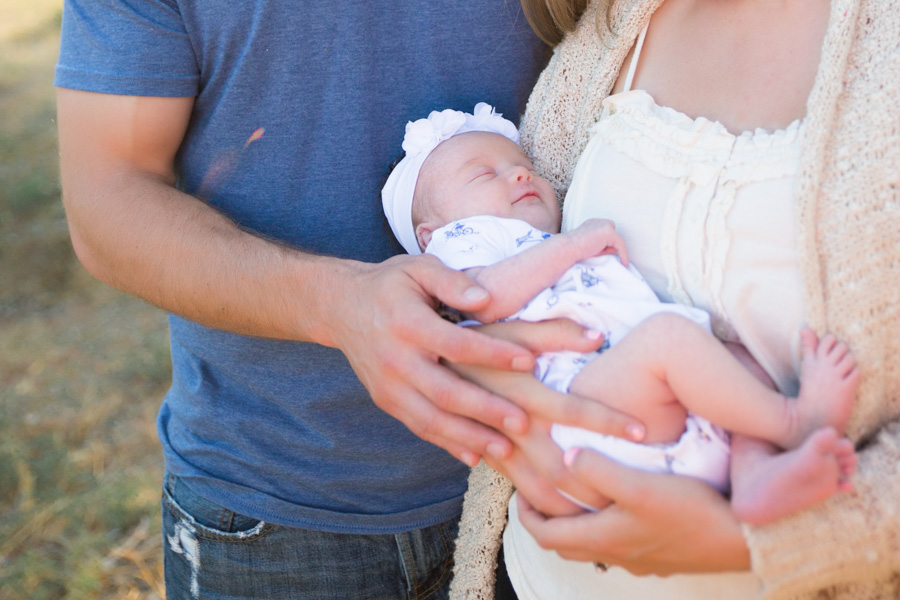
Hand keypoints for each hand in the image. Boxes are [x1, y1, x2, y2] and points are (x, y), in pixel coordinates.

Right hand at [325, 253, 538, 465]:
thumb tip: (486, 300)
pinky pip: (419, 427)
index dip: (493, 355)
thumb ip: (452, 281)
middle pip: (445, 392)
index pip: (456, 345)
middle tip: (523, 422)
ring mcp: (388, 386)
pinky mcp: (386, 401)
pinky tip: (476, 455)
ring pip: (431, 419)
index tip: (529, 361)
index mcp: (406, 324)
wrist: (342, 307)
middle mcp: (395, 359)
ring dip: (469, 437)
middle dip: (486, 410)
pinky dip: (447, 443)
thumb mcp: (419, 268)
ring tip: (506, 449)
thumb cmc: (391, 285)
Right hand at [448, 320, 644, 511]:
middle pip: (558, 461)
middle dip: (597, 478)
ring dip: (568, 502)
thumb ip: (552, 331)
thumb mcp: (507, 323)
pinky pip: (506, 485)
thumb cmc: (467, 334)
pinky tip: (560, 511)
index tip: (643, 432)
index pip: (573, 407)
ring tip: (605, 510)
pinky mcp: (471, 451)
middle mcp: (502, 418)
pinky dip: (534, 503)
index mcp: (517, 384)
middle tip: (635, 489)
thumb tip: (597, 337)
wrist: (396, 344)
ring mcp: (486, 441)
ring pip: (531, 486)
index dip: (608, 419)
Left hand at [518, 447, 750, 574]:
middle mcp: (616, 554)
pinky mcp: (661, 556)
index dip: (525, 514)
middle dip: (546, 520)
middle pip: (565, 544)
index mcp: (601, 538)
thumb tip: (564, 456)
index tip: (518, 491)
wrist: (744, 540)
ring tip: (574, 499)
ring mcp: (640, 559)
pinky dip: (605, 529)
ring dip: (576, 525)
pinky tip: (619, 509)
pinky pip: (620, 546)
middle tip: (539, 494)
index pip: (545, 534)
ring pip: (593, 546)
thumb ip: (598, 471)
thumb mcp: (640, 485)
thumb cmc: (691, 511)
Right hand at [569, 218, 628, 266]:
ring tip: (598, 256)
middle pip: (612, 233)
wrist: (567, 248)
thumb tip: (615, 250)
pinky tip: (623, 264)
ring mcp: (603, 225)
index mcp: (591, 224)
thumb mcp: (589, 247)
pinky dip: (623, 255)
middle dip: (609, 244)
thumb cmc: (573, 251)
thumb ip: (601, 246)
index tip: (605, 255)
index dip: (605, 244)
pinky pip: (620, 245)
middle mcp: (597, 222)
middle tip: (599, 254)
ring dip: (609, 249)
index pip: (604, 232)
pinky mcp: (609, 232)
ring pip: (616, 239)